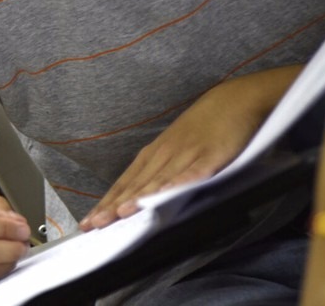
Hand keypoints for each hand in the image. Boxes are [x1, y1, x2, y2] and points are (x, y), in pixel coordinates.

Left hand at [80, 71, 292, 230]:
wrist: (235, 99)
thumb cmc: (204, 126)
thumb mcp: (177, 147)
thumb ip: (161, 170)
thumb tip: (141, 196)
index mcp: (154, 153)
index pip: (125, 182)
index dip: (107, 203)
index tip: (89, 222)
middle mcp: (164, 154)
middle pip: (135, 184)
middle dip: (112, 206)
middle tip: (93, 225)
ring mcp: (186, 154)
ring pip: (158, 180)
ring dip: (138, 198)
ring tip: (119, 214)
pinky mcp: (210, 155)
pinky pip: (192, 173)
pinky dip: (178, 184)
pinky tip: (165, 197)